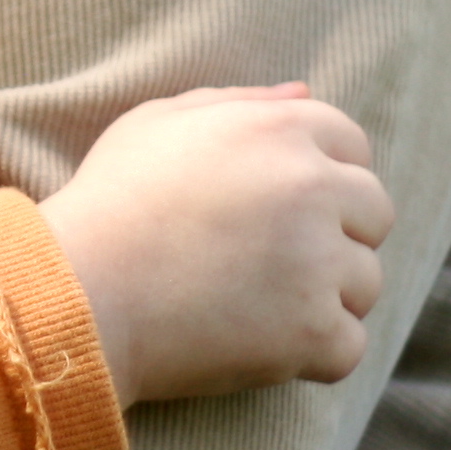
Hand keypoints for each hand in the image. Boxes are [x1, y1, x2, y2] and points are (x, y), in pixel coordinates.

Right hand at [44, 84, 391, 403]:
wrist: (77, 292)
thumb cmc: (108, 203)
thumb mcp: (157, 124)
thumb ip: (239, 102)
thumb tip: (305, 94)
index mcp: (280, 129)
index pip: (353, 146)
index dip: (321, 178)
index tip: (278, 210)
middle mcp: (312, 186)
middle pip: (373, 213)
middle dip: (335, 235)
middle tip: (269, 260)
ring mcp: (318, 262)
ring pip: (364, 282)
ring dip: (324, 296)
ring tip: (254, 304)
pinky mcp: (314, 332)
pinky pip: (347, 347)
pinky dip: (312, 355)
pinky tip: (259, 344)